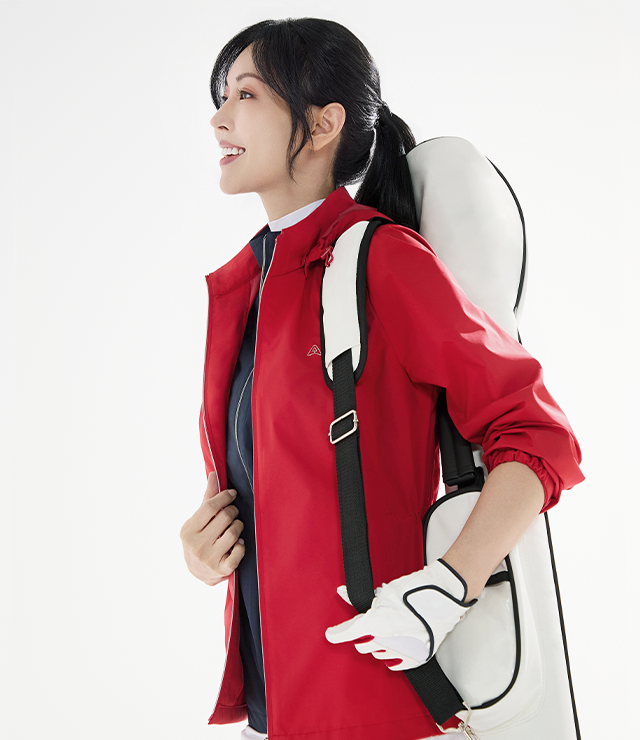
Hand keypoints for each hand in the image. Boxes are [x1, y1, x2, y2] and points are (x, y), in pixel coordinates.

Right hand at [179, 472, 244, 585]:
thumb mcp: (198, 520)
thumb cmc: (199, 539)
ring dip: (239, 526)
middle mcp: (197, 545)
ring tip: (235, 527)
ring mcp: (209, 559)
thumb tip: (214, 474)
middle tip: (233, 512)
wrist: (197, 572)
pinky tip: (238, 543)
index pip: (210, 507)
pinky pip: (239, 552)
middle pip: (224, 518)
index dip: (224, 497)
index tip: (232, 494)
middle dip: (233, 511)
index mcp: (188, 530)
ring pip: (234, 533)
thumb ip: (208, 498)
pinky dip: (242, 545)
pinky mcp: (222, 570)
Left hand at [325, 560, 472, 670]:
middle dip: (363, 636)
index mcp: (379, 622)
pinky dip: (392, 655)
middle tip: (370, 624)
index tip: (331, 635)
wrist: (443, 596)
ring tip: (388, 630)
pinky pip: (395, 663)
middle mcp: (389, 639)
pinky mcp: (417, 656)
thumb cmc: (415, 591)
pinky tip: (394, 645)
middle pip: (363, 646)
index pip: (351, 632)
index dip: (337, 634)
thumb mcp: (385, 591)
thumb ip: (362, 599)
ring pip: (378, 654)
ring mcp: (404, 650)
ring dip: (378, 644)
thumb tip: (342, 592)